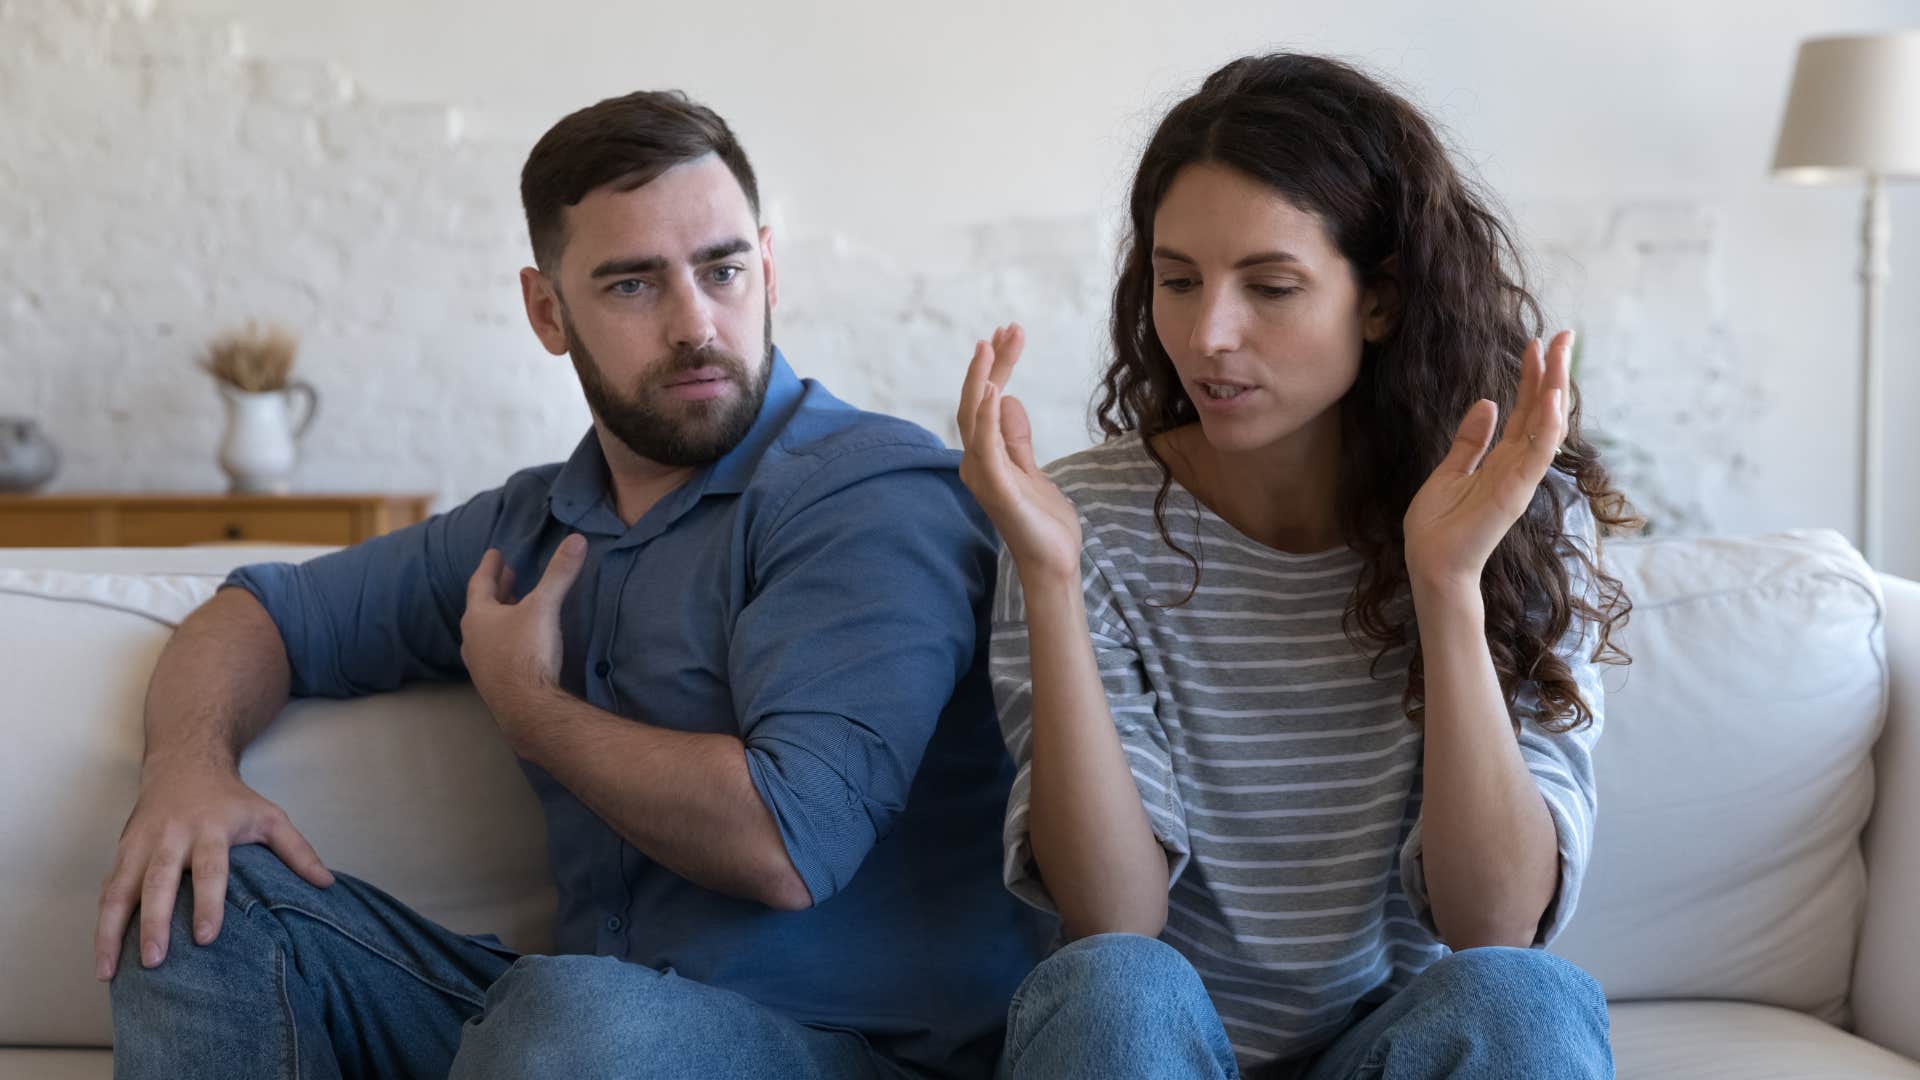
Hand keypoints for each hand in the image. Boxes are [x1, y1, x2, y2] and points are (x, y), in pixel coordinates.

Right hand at [95, 760, 332, 979]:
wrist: (185, 762)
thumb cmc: (232, 799)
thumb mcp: (270, 816)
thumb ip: (298, 851)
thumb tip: (327, 885)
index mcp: (211, 829)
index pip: (210, 868)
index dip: (209, 902)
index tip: (207, 937)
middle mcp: (172, 836)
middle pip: (159, 880)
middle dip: (155, 922)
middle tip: (155, 960)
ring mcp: (142, 844)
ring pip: (120, 889)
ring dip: (111, 931)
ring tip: (109, 972)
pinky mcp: (122, 851)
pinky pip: (107, 890)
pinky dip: (101, 922)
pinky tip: (103, 955)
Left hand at [461, 535, 586, 736]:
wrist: (525, 708)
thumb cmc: (528, 653)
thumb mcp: (545, 607)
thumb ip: (559, 573)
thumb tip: (577, 539)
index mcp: (478, 617)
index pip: (480, 583)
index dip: (489, 566)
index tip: (494, 552)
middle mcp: (473, 640)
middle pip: (482, 607)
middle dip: (497, 589)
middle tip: (508, 575)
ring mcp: (480, 665)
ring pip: (487, 632)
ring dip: (500, 616)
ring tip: (514, 606)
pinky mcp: (493, 684)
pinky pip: (495, 652)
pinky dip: (505, 640)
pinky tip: (519, 644)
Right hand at [955, 324, 1082, 583]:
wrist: (1054, 563)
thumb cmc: (1042, 522)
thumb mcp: (1032, 469)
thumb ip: (1016, 438)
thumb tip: (1008, 399)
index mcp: (983, 457)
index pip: (984, 403)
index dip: (993, 368)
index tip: (1007, 336)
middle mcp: (975, 463)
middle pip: (977, 402)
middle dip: (991, 363)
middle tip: (1007, 329)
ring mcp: (983, 476)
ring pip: (974, 418)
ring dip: (983, 379)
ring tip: (991, 345)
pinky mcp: (997, 489)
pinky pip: (987, 447)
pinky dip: (988, 417)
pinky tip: (997, 390)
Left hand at [1402, 331, 1573, 590]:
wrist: (1432, 566)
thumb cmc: (1438, 527)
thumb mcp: (1449, 472)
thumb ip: (1470, 441)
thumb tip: (1487, 403)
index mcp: (1501, 459)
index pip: (1523, 410)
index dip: (1532, 377)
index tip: (1537, 343)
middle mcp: (1517, 466)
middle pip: (1541, 411)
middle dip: (1553, 373)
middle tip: (1565, 335)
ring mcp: (1519, 479)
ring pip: (1546, 427)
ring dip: (1555, 390)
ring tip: (1560, 354)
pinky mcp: (1515, 493)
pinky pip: (1536, 455)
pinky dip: (1546, 427)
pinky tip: (1552, 398)